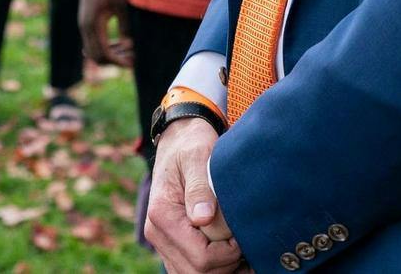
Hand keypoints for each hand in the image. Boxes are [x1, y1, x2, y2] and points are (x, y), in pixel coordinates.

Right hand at [78, 0, 133, 66]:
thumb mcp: (121, 4)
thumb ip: (125, 25)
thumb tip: (128, 45)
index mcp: (93, 24)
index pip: (104, 53)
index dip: (118, 61)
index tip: (132, 63)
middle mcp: (85, 28)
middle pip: (97, 56)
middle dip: (115, 61)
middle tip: (132, 59)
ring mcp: (84, 26)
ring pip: (94, 51)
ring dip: (110, 55)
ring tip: (129, 51)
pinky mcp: (86, 24)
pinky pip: (93, 43)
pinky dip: (105, 48)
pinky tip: (120, 44)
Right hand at [147, 120, 244, 272]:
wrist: (180, 140)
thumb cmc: (192, 146)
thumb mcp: (198, 157)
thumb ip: (200, 188)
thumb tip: (203, 218)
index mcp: (162, 214)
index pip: (201, 257)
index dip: (229, 253)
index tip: (241, 232)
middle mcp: (157, 232)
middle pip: (198, 273)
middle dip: (227, 263)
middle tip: (243, 239)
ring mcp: (162, 241)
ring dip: (221, 267)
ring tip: (239, 245)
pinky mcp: (171, 244)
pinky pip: (190, 270)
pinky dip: (214, 267)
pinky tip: (231, 250)